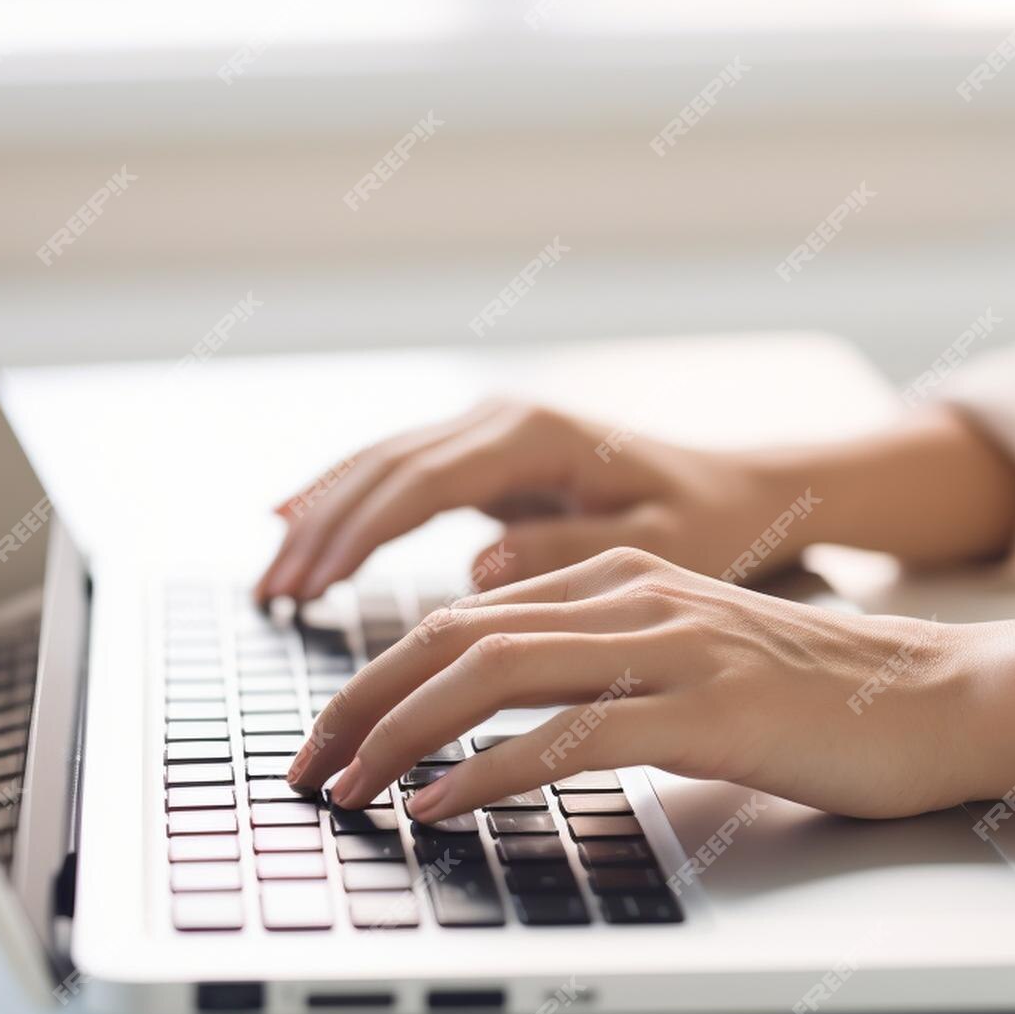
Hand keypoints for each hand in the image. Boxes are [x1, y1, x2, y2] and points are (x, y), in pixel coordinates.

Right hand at [255, 399, 814, 603]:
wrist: (743, 488)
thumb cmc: (711, 524)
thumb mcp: (662, 547)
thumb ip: (571, 550)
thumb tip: (480, 569)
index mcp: (539, 437)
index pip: (422, 482)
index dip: (360, 536)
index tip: (314, 586)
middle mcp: (503, 419)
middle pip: (385, 468)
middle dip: (321, 531)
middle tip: (271, 595)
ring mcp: (490, 430)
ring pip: (380, 464)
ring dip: (321, 518)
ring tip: (271, 580)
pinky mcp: (486, 455)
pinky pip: (398, 473)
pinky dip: (344, 500)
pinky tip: (297, 526)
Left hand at [288, 548, 989, 820]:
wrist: (943, 696)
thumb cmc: (813, 698)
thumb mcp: (686, 659)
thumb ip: (598, 669)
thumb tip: (498, 726)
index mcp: (619, 577)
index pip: (463, 617)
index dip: (377, 676)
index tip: (327, 736)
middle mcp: (634, 596)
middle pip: (455, 635)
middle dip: (360, 704)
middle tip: (305, 768)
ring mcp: (671, 646)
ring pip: (497, 673)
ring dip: (402, 736)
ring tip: (349, 792)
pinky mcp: (707, 709)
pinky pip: (571, 737)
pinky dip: (489, 772)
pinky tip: (441, 807)